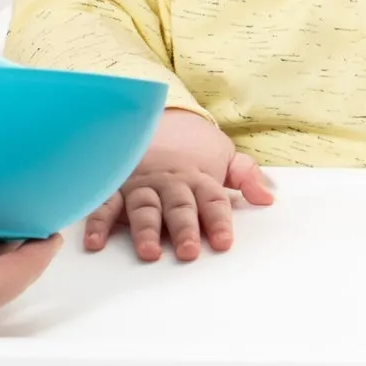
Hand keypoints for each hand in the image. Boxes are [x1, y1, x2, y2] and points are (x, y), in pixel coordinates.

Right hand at [85, 108, 272, 262]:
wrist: (154, 114)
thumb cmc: (192, 145)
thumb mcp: (224, 154)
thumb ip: (246, 176)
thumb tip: (268, 198)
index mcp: (198, 177)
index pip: (213, 200)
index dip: (218, 221)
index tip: (223, 243)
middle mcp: (170, 182)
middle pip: (179, 207)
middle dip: (183, 229)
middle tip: (189, 251)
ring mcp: (141, 184)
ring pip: (144, 207)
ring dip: (145, 229)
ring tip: (150, 251)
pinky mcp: (116, 185)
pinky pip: (106, 203)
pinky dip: (99, 222)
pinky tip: (97, 242)